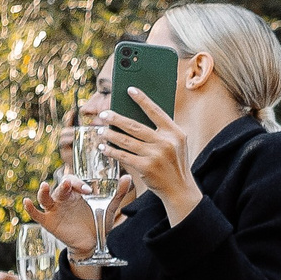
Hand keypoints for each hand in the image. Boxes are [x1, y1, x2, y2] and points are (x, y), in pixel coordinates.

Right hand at [22, 174, 114, 258]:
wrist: (93, 244)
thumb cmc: (98, 222)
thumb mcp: (109, 208)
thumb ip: (118, 193)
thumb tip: (127, 177)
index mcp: (76, 194)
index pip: (72, 181)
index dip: (77, 183)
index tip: (87, 190)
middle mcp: (63, 199)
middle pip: (59, 188)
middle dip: (64, 186)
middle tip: (70, 185)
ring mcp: (55, 210)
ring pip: (45, 198)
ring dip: (44, 192)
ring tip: (45, 186)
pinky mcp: (49, 222)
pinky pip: (37, 214)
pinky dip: (30, 208)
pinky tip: (26, 201)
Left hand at [99, 88, 200, 222]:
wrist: (180, 189)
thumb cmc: (174, 164)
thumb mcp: (176, 145)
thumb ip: (162, 131)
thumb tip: (135, 116)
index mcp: (175, 133)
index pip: (156, 111)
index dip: (142, 99)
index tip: (129, 89)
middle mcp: (166, 142)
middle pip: (135, 126)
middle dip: (116, 118)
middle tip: (104, 114)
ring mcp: (156, 155)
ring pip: (126, 140)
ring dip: (110, 134)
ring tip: (100, 130)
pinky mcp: (146, 167)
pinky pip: (124, 156)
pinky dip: (112, 151)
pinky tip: (103, 147)